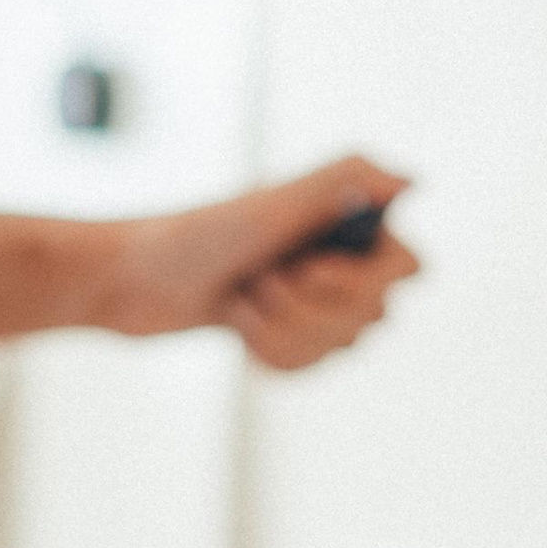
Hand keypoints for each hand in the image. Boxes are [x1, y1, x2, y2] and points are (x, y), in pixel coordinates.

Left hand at [96, 156, 421, 370]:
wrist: (134, 279)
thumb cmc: (199, 233)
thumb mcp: (273, 202)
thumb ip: (346, 179)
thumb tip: (412, 181)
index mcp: (347, 222)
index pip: (409, 268)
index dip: (364, 280)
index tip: (309, 266)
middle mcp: (340, 258)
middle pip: (374, 315)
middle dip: (308, 308)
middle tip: (259, 279)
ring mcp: (315, 301)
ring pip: (341, 347)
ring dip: (283, 330)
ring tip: (240, 301)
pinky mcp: (287, 335)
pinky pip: (308, 368)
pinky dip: (270, 353)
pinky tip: (239, 327)